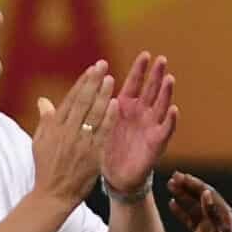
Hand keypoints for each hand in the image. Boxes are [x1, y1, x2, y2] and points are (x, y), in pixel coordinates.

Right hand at [32, 61, 113, 206]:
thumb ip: (45, 120)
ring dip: (102, 95)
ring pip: (93, 114)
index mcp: (54, 126)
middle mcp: (67, 132)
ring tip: (111, 79)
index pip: (71, 98)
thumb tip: (43, 100)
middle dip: (93, 81)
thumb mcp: (39, 142)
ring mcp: (80, 143)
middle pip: (82, 101)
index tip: (92, 68)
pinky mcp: (92, 155)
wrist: (53, 195)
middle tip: (103, 65)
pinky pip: (102, 133)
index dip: (83, 82)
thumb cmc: (46, 168)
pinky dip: (108, 118)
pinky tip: (115, 104)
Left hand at [99, 52, 177, 194]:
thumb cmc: (105, 148)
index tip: (145, 55)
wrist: (115, 177)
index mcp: (125, 105)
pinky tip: (173, 110)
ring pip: (161, 105)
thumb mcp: (96, 124)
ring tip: (169, 79)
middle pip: (151, 89)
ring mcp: (151, 126)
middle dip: (156, 75)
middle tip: (162, 59)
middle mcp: (141, 112)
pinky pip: (165, 129)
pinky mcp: (157, 142)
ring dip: (166, 93)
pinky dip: (170, 120)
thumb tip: (58, 93)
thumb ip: (88, 107)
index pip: (135, 82)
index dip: (140, 69)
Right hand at [167, 172, 231, 231]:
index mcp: (224, 213)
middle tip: (172, 178)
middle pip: (199, 197)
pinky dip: (180, 211)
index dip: (194, 184)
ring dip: (182, 196)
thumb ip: (213, 214)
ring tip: (170, 186)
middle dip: (186, 187)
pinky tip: (171, 204)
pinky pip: (189, 219)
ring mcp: (208, 225)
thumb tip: (205, 193)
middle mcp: (216, 216)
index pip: (207, 193)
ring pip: (192, 206)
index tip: (181, 176)